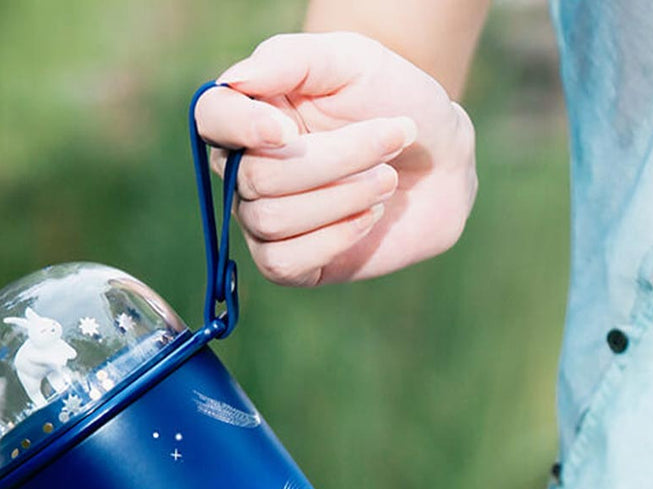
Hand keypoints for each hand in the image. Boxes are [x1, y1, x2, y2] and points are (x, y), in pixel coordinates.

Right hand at [194, 32, 476, 286]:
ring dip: (341, 197)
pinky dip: (333, 238)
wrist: (442, 161)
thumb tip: (235, 82)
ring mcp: (265, 221)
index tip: (288, 131)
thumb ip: (291, 59)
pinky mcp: (292, 264)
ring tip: (388, 179)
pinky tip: (370, 216)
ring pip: (271, 219)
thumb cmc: (393, 100)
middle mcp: (246, 170)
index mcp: (251, 114)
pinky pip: (284, 261)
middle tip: (392, 138)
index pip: (210, 118)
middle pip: (253, 177)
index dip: (239, 127)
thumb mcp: (351, 60)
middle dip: (333, 160)